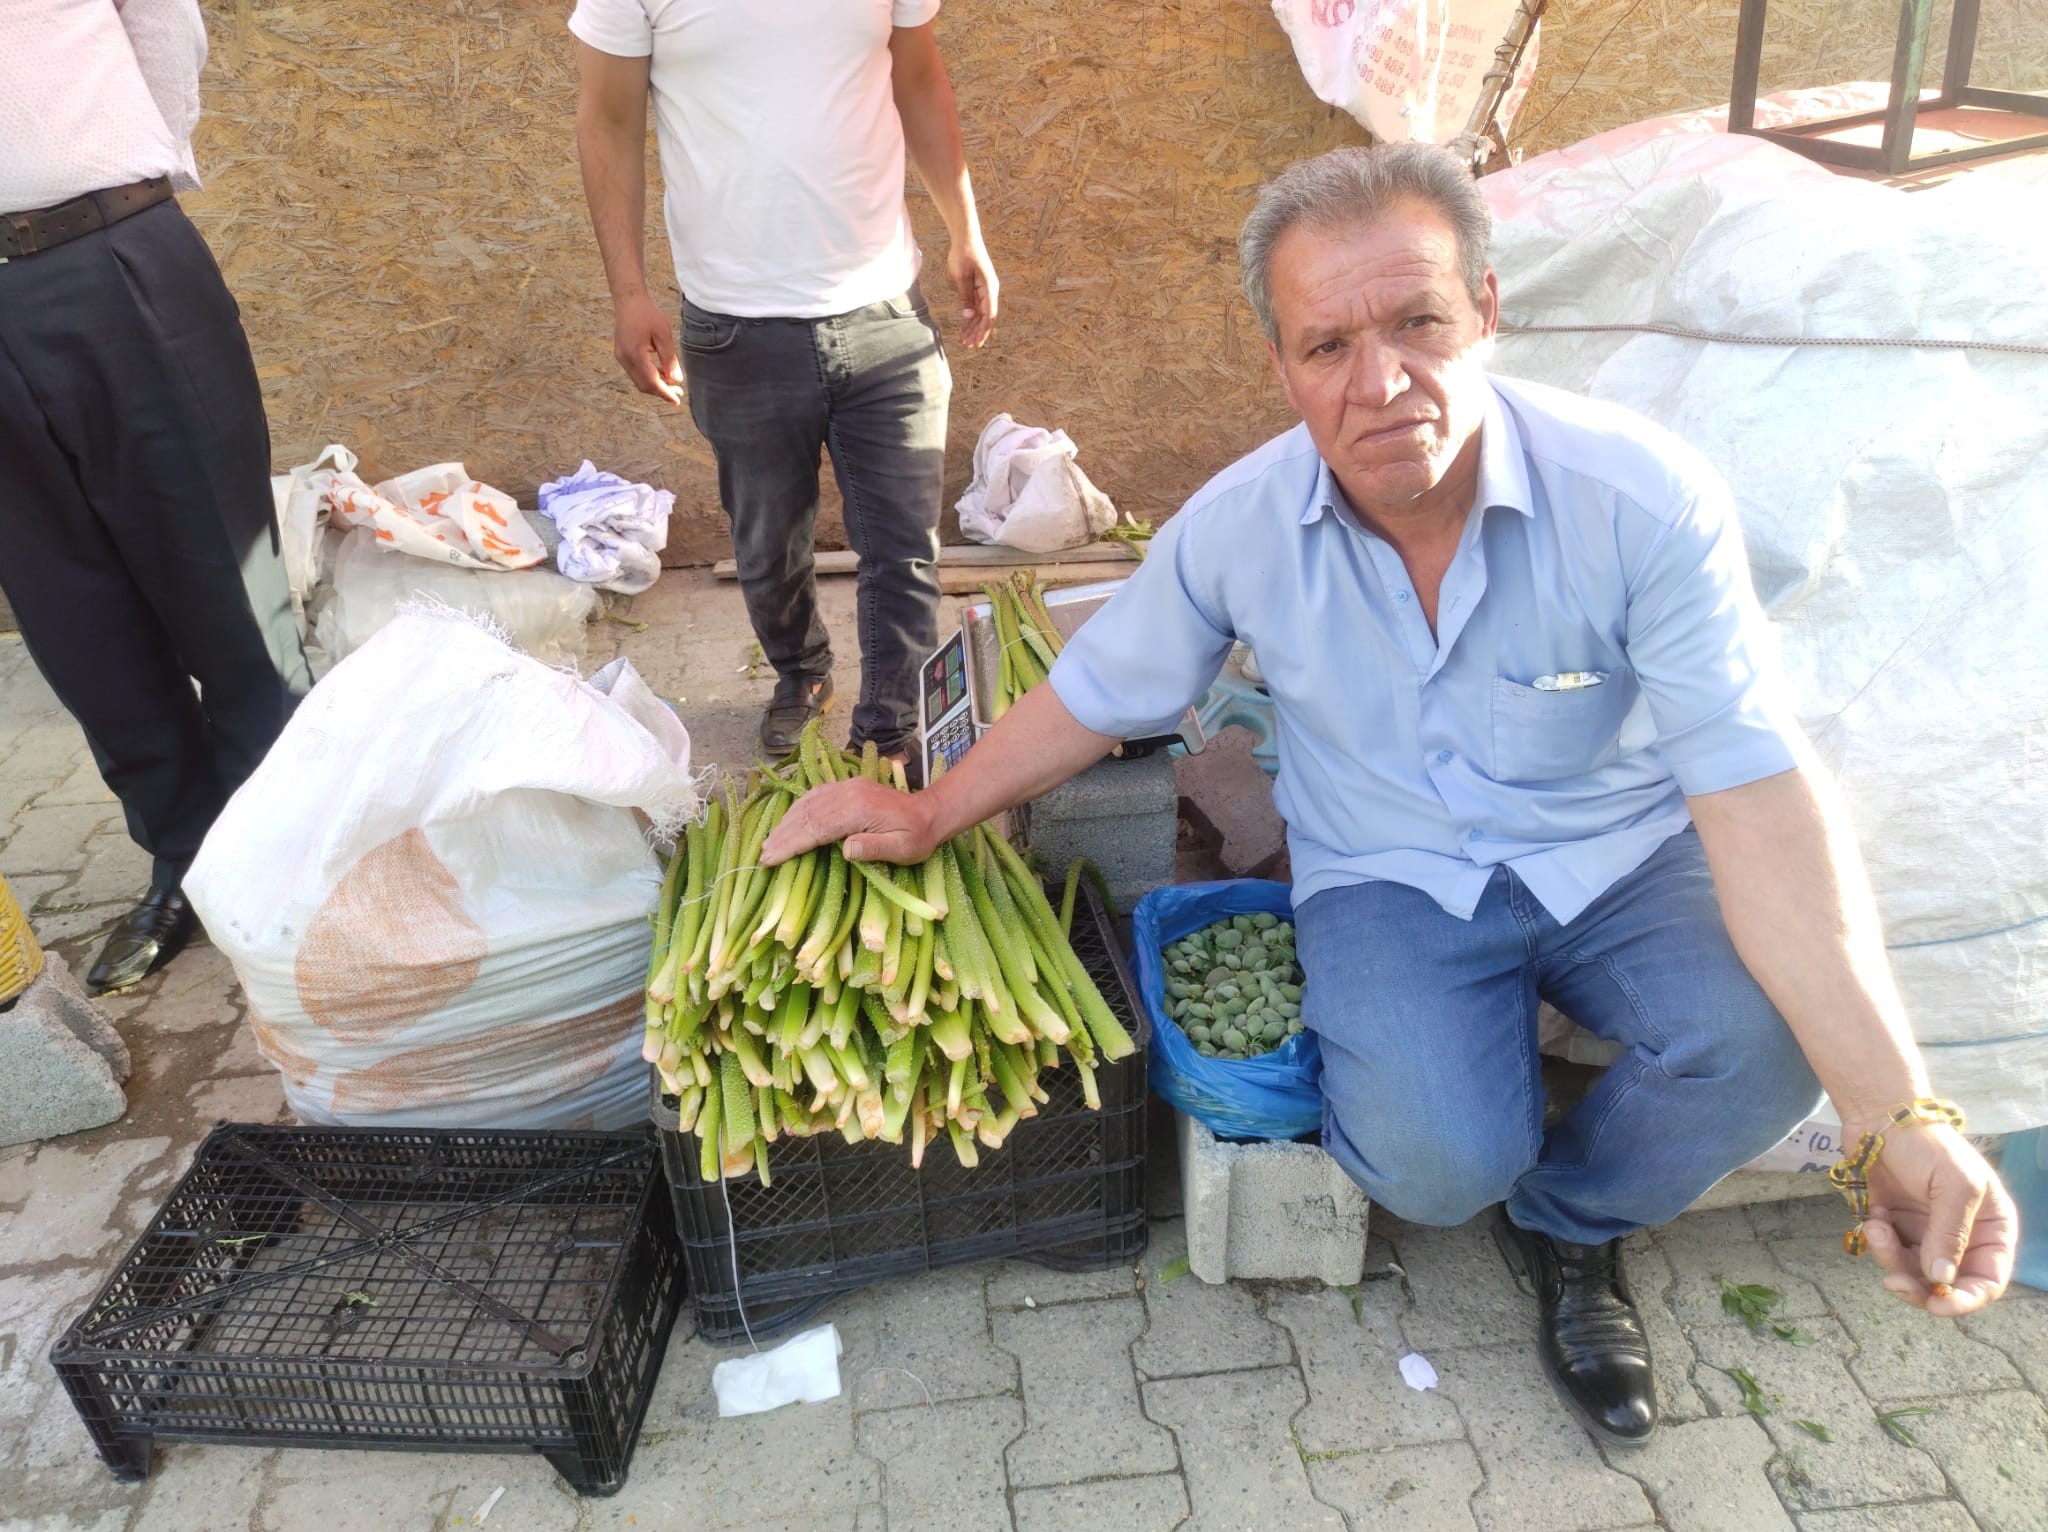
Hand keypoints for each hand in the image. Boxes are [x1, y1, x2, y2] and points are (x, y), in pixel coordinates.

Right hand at [612, 291, 682, 403]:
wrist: (629, 299)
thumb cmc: (647, 313)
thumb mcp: (663, 335)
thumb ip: (669, 359)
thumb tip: (676, 380)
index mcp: (635, 354)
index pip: (651, 382)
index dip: (664, 393)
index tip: (677, 401)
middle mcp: (625, 358)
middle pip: (643, 385)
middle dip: (661, 391)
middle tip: (678, 393)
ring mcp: (621, 357)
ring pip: (639, 380)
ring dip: (655, 385)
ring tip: (672, 383)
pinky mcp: (621, 354)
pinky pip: (635, 372)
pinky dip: (648, 376)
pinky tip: (661, 373)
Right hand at [763, 779, 938, 866]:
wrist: (931, 812)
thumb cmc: (917, 837)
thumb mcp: (903, 849)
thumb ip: (875, 848)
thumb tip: (845, 849)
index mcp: (859, 810)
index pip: (816, 828)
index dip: (792, 844)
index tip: (771, 858)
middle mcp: (849, 794)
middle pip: (807, 814)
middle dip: (783, 835)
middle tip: (763, 854)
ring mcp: (848, 788)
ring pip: (809, 802)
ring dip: (787, 822)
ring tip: (769, 841)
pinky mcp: (849, 787)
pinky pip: (817, 795)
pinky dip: (799, 808)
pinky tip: (789, 820)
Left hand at [946, 240, 998, 348]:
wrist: (965, 237)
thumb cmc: (963, 254)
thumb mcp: (961, 277)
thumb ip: (965, 297)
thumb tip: (968, 317)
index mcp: (989, 288)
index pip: (989, 315)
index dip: (983, 331)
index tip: (976, 342)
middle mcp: (989, 291)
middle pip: (985, 317)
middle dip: (977, 332)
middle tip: (967, 345)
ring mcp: (984, 290)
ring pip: (980, 314)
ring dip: (973, 327)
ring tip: (964, 340)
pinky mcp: (977, 288)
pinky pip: (975, 306)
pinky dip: (970, 317)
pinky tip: (964, 327)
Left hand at [1854, 1122, 2015, 1315]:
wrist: (1879, 1116)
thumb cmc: (1928, 1144)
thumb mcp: (1954, 1185)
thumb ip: (1950, 1234)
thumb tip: (1942, 1280)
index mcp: (1991, 1228)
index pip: (1988, 1280)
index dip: (1966, 1300)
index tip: (1938, 1306)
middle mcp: (1962, 1237)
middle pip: (1947, 1286)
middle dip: (1920, 1289)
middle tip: (1893, 1282)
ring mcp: (1927, 1234)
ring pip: (1913, 1273)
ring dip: (1891, 1259)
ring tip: (1877, 1226)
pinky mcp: (1896, 1228)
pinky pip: (1888, 1254)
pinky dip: (1878, 1242)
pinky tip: (1874, 1216)